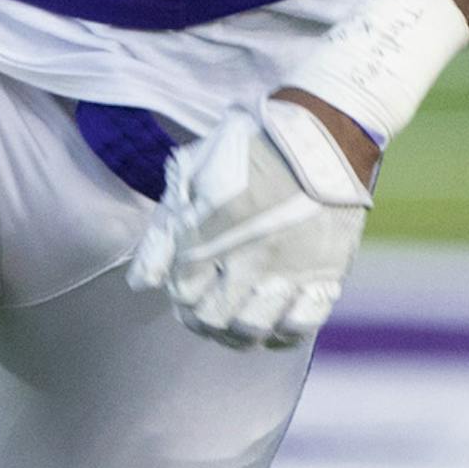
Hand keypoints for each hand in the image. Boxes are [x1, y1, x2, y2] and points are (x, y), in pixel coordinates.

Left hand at [127, 95, 372, 349]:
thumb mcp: (194, 173)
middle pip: (213, 318)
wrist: (324, 134)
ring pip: (253, 328)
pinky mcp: (326, 272)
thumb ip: (163, 232)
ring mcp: (291, 266)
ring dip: (235, 333)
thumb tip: (141, 283)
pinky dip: (282, 333)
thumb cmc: (251, 147)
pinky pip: (301, 324)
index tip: (185, 286)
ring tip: (234, 322)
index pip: (183, 289)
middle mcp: (251, 253)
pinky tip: (272, 325)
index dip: (179, 293)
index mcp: (213, 226)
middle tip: (204, 309)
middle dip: (200, 319)